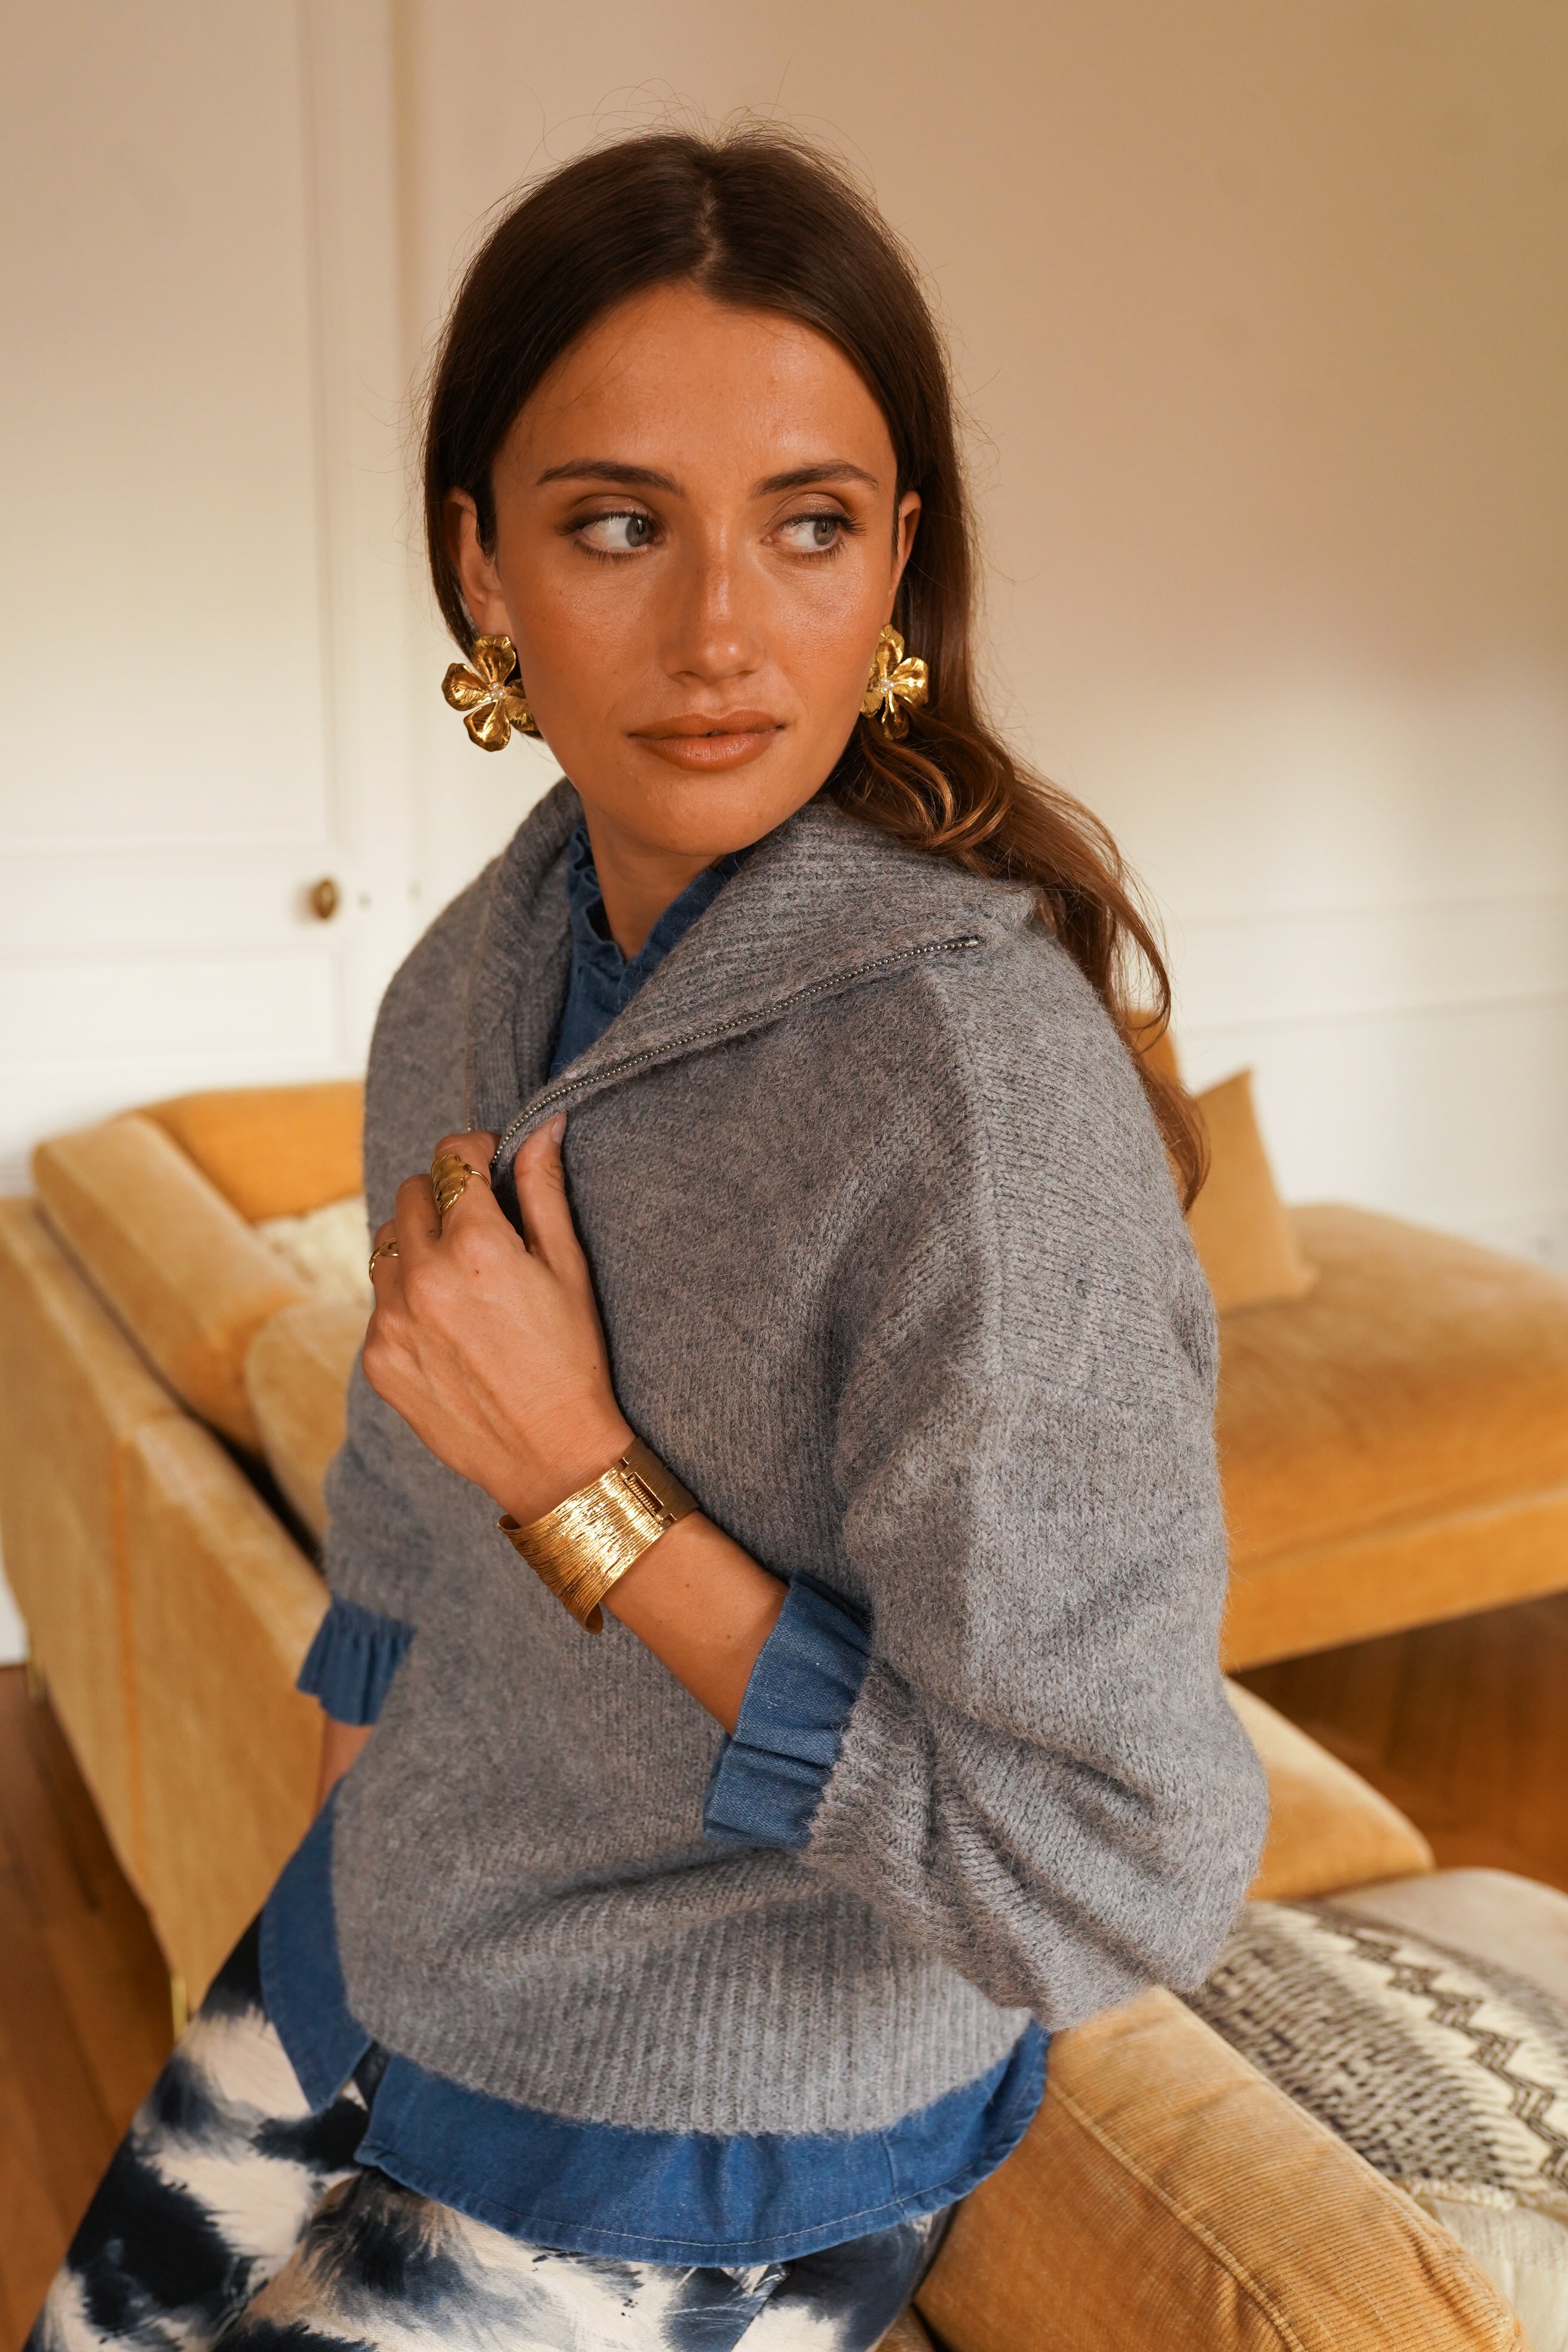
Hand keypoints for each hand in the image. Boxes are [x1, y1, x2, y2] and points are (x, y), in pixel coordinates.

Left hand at [362, 1119, 633, 1524]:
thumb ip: (544, 1189)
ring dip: (418, 1246)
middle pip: (410, 1194)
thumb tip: (542, 1127)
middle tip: (481, 1226)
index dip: (475, 1153)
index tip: (491, 1167)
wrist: (551, 1457)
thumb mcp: (569, 1268)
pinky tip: (450, 1328)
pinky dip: (408, 1300)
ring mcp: (391, 1321)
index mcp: (475, 1245)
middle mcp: (421, 1277)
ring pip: (386, 1246)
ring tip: (463, 1281)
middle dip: (444, 1197)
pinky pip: (380, 1303)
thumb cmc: (573, 1360)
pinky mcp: (377, 1359)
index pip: (451, 1158)